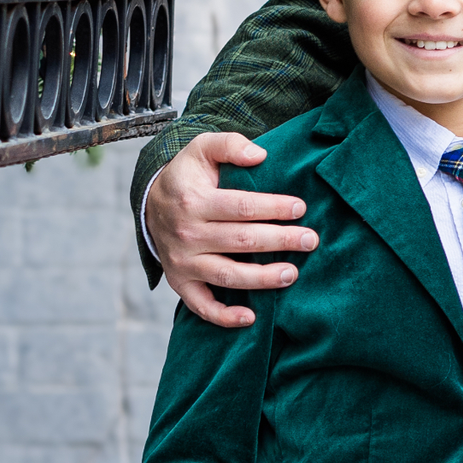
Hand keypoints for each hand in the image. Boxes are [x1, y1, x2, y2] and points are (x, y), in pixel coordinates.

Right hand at [148, 133, 319, 330]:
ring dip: (263, 278)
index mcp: (193, 201)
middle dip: (281, 241)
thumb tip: (260, 155)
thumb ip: (229, 145)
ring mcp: (182, 262)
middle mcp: (187, 234)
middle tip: (311, 240)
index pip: (242, 207)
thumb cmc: (188, 176)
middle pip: (242, 241)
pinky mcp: (180, 283)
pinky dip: (225, 316)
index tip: (301, 208)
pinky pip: (201, 306)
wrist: (151, 205)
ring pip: (228, 275)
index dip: (274, 208)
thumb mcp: (202, 148)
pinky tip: (251, 317)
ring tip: (292, 274)